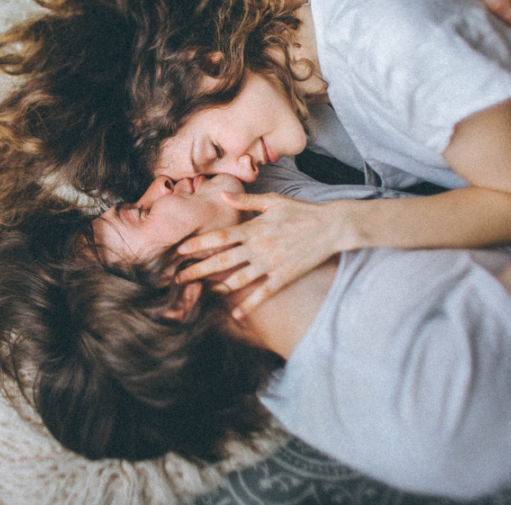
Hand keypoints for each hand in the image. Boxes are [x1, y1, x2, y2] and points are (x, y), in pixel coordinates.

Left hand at [176, 192, 360, 318]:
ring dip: (217, 288)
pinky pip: (262, 294)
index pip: (219, 237)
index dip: (198, 243)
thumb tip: (222, 194)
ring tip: (202, 293)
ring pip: (238, 280)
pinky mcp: (283, 277)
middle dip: (198, 270)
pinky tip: (235, 315)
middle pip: (222, 261)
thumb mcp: (273, 201)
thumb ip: (246, 201)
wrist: (331, 227)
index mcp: (254, 228)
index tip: (180, 250)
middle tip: (179, 278)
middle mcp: (258, 248)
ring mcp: (270, 264)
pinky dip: (248, 306)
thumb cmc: (301, 211)